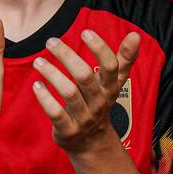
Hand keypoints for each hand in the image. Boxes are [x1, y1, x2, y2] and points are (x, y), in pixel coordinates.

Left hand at [31, 29, 138, 154]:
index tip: (85, 32)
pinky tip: (36, 85)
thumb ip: (123, 59)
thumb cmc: (99, 103)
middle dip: (67, 56)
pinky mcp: (67, 130)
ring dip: (52, 75)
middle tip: (51, 41)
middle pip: (85, 76)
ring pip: (69, 93)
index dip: (100, 48)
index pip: (110, 66)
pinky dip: (45, 99)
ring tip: (38, 61)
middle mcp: (99, 101)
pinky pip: (56, 113)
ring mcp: (83, 117)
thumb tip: (136, 34)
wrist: (92, 142)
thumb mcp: (114, 83)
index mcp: (110, 87)